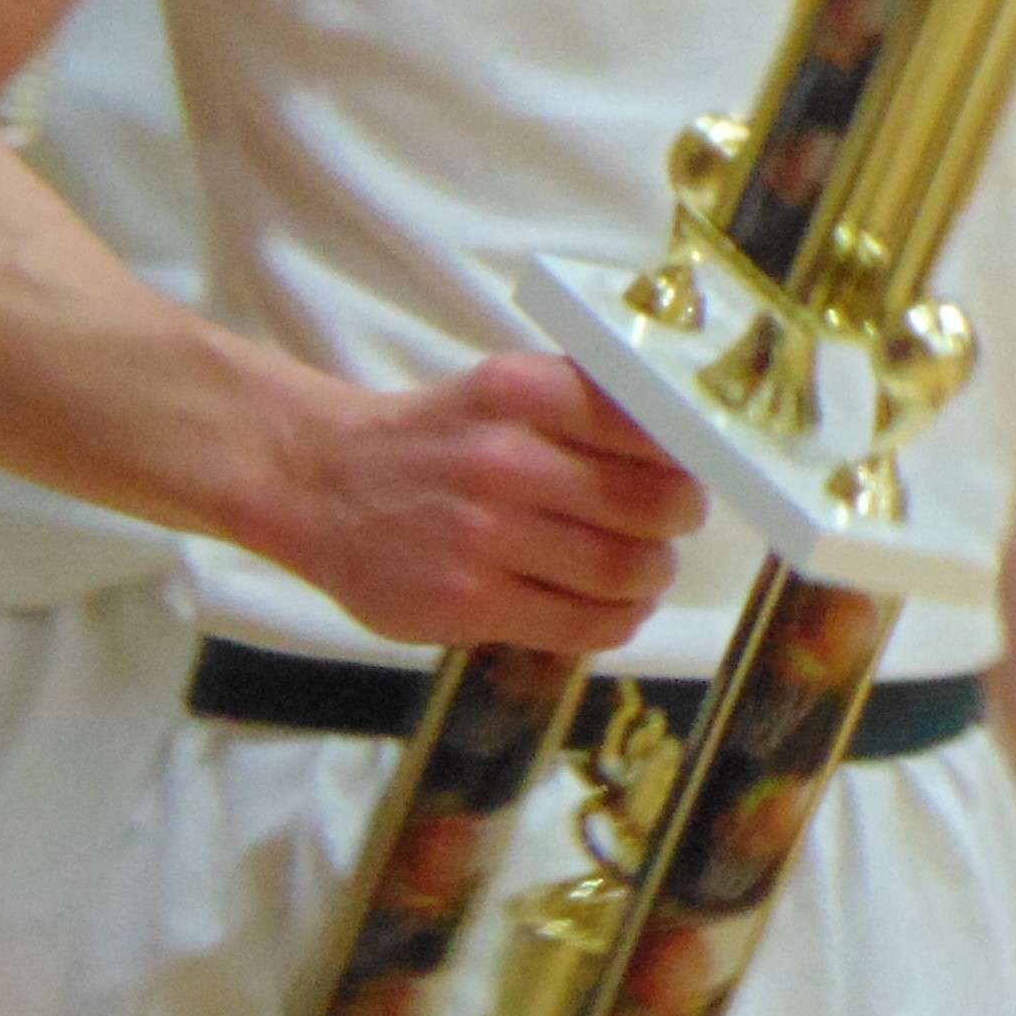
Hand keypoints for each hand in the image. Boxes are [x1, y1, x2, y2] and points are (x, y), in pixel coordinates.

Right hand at [259, 353, 699, 653]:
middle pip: (651, 504)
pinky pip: (585, 624)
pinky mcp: (468, 603)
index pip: (649, 426)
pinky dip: (620, 620)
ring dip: (652, 575)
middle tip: (671, 523)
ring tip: (641, 568)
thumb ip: (590, 405)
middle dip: (678, 519)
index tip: (691, 468)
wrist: (321, 485)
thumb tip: (694, 439)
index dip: (689, 456)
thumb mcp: (505, 391)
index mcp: (521, 392)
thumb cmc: (437, 440)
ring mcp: (483, 537)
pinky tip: (615, 607)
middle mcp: (503, 459)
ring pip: (625, 569)